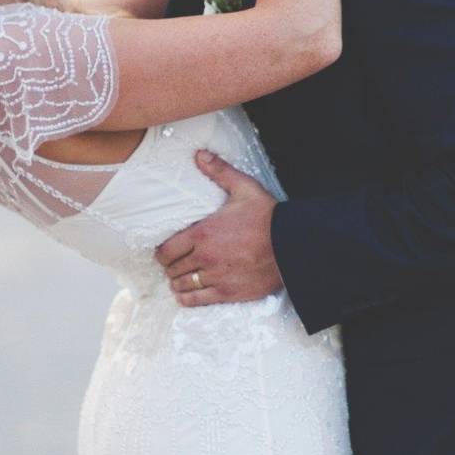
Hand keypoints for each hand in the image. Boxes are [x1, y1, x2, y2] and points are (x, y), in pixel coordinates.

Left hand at [154, 151, 284, 306]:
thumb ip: (219, 172)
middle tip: (174, 263)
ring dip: (178, 281)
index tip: (165, 251)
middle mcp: (205, 258)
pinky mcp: (228, 292)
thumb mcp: (244, 188)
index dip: (162, 252)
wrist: (292, 245)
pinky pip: (197, 300)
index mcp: (204, 233)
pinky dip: (186, 298)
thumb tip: (200, 155)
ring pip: (182, 285)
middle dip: (170, 266)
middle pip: (173, 268)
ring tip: (180, 277)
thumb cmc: (268, 217)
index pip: (167, 250)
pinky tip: (185, 293)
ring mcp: (216, 277)